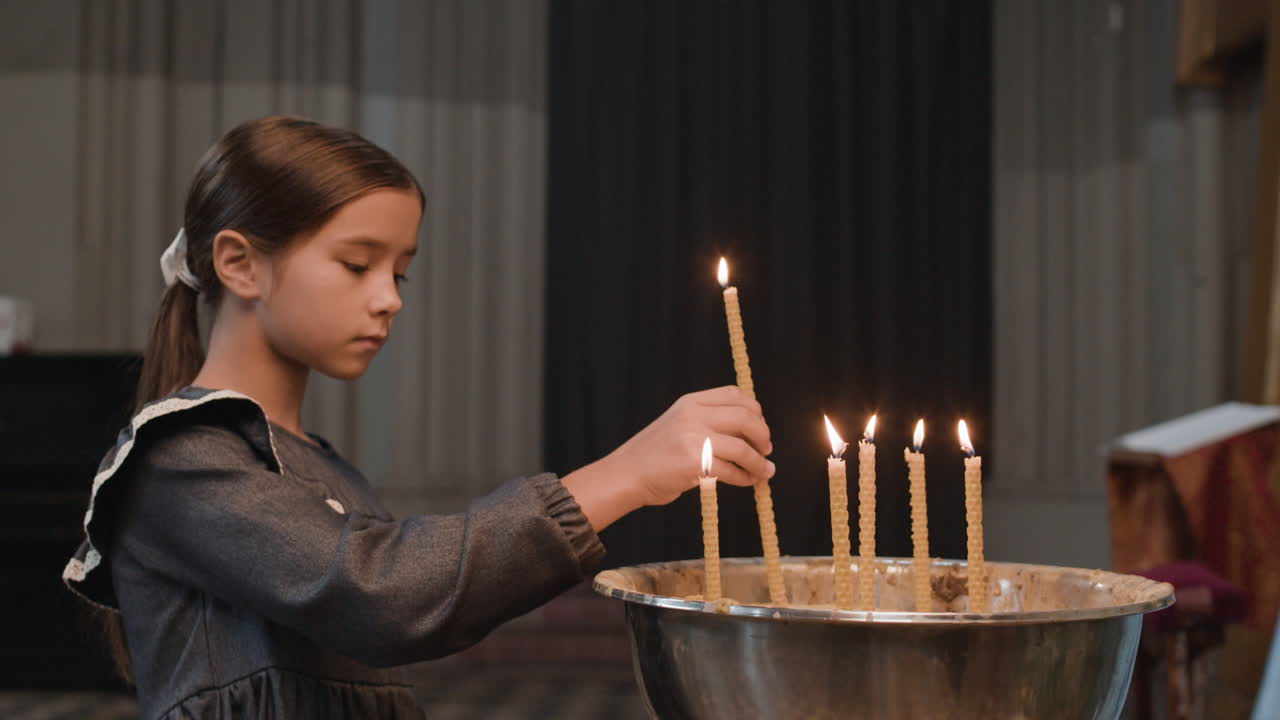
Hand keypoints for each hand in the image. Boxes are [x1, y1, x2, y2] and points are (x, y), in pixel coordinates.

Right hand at [562, 386, 774, 530]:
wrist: (626, 474)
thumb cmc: (654, 454)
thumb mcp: (678, 423)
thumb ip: (707, 420)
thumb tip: (750, 429)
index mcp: (690, 402)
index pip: (734, 394)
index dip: (755, 409)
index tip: (761, 425)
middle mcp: (693, 415)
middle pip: (745, 418)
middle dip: (763, 435)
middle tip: (766, 449)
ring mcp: (694, 439)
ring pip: (743, 447)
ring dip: (759, 462)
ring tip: (764, 470)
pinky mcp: (694, 464)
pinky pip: (732, 470)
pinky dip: (745, 477)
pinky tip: (747, 481)